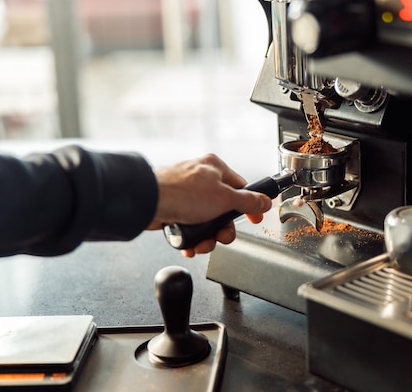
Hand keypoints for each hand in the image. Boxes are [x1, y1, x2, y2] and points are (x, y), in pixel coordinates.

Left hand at [147, 153, 271, 256]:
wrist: (147, 202)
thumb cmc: (180, 193)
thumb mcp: (224, 199)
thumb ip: (248, 202)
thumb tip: (264, 202)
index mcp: (215, 168)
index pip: (241, 187)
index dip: (249, 206)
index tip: (254, 218)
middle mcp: (200, 179)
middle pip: (223, 209)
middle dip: (222, 229)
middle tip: (221, 237)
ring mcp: (186, 195)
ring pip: (206, 220)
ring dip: (207, 237)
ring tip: (201, 244)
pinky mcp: (173, 208)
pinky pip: (190, 226)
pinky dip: (192, 237)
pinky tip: (190, 244)